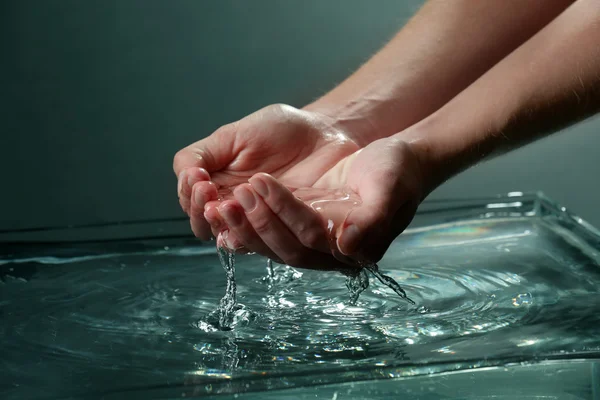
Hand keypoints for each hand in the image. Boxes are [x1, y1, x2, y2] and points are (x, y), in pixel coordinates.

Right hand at [173, 104, 358, 242]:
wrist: (325, 134)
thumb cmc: (282, 130)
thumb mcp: (235, 134)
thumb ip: (204, 153)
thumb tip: (185, 174)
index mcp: (216, 182)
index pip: (188, 198)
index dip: (188, 192)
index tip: (199, 177)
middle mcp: (232, 206)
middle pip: (202, 222)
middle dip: (200, 209)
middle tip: (208, 191)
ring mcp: (257, 220)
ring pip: (228, 235)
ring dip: (223, 222)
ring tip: (228, 204)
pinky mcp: (283, 231)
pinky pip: (261, 243)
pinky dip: (249, 235)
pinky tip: (247, 222)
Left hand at [219, 136, 428, 268]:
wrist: (394, 160)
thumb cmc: (396, 171)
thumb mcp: (389, 187)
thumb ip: (373, 219)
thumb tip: (347, 247)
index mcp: (353, 247)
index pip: (310, 236)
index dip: (285, 212)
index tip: (262, 181)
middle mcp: (328, 251)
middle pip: (285, 248)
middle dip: (258, 221)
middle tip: (236, 193)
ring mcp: (309, 240)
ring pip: (270, 244)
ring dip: (244, 224)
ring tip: (220, 200)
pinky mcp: (295, 226)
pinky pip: (265, 232)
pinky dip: (243, 222)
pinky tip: (222, 204)